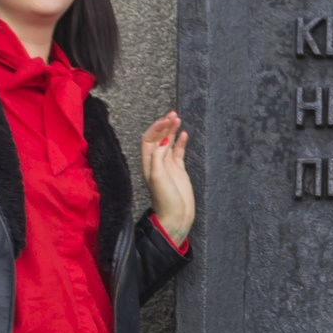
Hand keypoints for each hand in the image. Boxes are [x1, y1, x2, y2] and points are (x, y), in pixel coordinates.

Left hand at [140, 111, 193, 244]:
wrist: (176, 217)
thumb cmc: (165, 200)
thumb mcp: (158, 176)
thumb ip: (159, 157)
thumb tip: (163, 141)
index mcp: (148, 163)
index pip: (148, 139)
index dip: (156, 128)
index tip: (166, 121)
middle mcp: (157, 162)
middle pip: (158, 138)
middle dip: (164, 125)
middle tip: (173, 114)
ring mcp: (168, 166)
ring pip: (168, 142)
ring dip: (172, 130)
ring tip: (177, 118)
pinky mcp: (179, 170)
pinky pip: (179, 152)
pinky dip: (180, 142)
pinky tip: (184, 134)